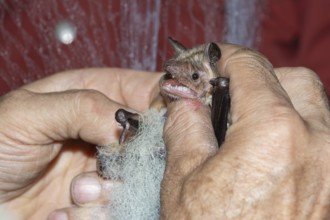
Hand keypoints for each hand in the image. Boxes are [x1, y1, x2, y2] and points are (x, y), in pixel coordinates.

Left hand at [0, 68, 161, 218]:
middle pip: (154, 136)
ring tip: (77, 192)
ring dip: (112, 189)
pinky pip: (123, 204)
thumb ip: (82, 107)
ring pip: (142, 175)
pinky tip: (65, 210)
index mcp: (95, 93)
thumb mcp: (28, 114)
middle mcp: (106, 129)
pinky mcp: (103, 197)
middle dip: (137, 156)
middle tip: (109, 167)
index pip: (149, 88)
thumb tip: (128, 124)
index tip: (164, 123)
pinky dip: (97, 212)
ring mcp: (107, 165)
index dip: (166, 101)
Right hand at [161, 45, 329, 218]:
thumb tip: (185, 100)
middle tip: (228, 97)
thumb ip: (185, 125)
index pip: (252, 68)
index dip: (226, 58)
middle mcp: (319, 144)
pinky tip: (263, 150)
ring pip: (314, 107)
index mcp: (274, 133)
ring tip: (245, 123)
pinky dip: (295, 129)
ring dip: (280, 102)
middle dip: (259, 79)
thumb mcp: (184, 177)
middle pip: (294, 80)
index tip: (212, 62)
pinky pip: (321, 138)